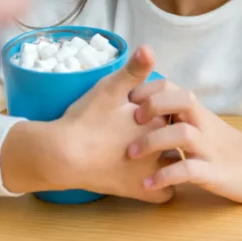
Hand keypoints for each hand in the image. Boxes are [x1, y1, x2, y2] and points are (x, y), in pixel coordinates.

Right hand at [0, 46, 172, 202]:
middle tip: (152, 132)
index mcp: (158, 121)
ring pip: (176, 164)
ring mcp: (152, 172)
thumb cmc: (86, 120)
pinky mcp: (141, 192)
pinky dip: (164, 186)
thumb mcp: (109, 89)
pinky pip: (166, 193)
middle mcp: (161, 147)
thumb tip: (149, 47)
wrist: (63, 154)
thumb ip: (133, 70)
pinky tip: (153, 176)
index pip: (177, 114)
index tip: (152, 111)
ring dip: (170, 159)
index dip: (165, 112)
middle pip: (178, 139)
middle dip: (171, 135)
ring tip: (154, 153)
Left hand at [127, 81, 241, 202]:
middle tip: (130, 121)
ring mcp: (210, 148)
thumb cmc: (226, 147)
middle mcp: (205, 125)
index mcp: (199, 112)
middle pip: (181, 101)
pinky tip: (148, 184)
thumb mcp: (203, 125)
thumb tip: (144, 109)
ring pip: (182, 134)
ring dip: (153, 142)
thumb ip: (178, 115)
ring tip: (131, 155)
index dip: (149, 88)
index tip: (127, 98)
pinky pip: (189, 170)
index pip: (173, 87)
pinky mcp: (214, 173)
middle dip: (153, 106)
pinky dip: (166, 176)